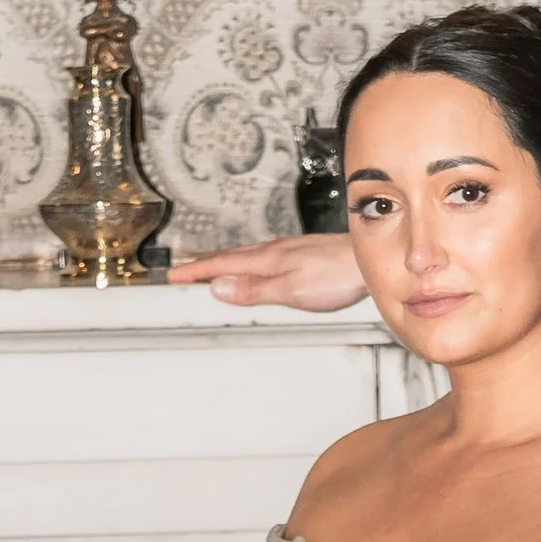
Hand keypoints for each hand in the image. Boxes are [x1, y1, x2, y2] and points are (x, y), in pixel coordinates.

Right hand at [169, 232, 366, 310]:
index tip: (174, 276)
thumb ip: (254, 290)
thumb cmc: (337, 275)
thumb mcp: (291, 289)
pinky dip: (246, 262)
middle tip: (183, 270)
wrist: (366, 261)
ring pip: (246, 255)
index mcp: (267, 261)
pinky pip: (262, 256)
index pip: (222, 265)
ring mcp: (288, 251)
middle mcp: (275, 252)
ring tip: (211, 267)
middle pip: (230, 257)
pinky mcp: (301, 254)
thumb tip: (219, 288)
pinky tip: (255, 266)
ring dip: (223, 261)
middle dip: (203, 264)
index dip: (196, 272)